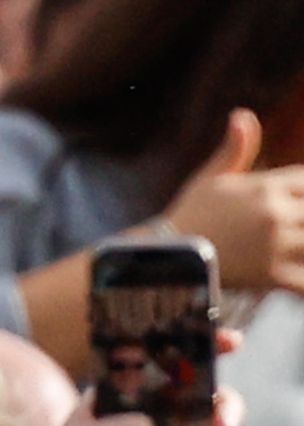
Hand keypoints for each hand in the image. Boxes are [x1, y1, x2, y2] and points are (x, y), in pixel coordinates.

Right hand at [164, 110, 303, 293]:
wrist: (165, 258)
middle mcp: (276, 213)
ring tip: (298, 248)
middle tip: (295, 224)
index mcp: (267, 187)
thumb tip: (242, 114)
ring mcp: (276, 245)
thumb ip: (236, 148)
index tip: (296, 203)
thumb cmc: (188, 216)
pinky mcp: (272, 275)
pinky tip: (299, 281)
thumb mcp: (211, 178)